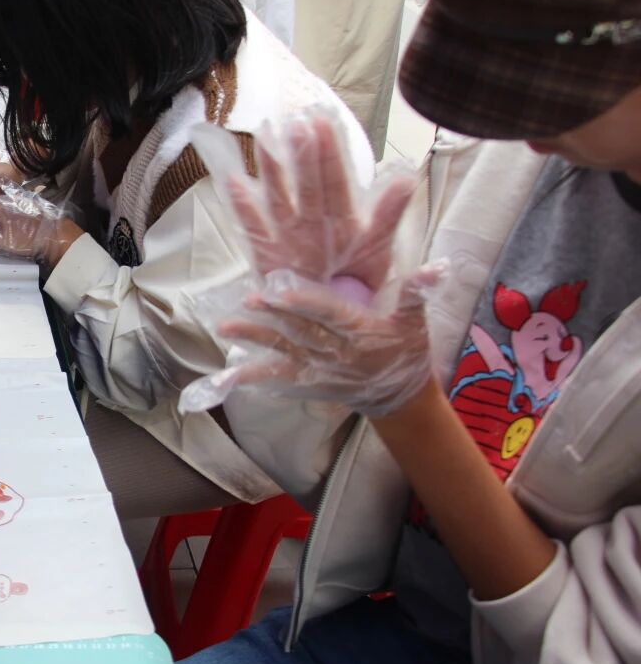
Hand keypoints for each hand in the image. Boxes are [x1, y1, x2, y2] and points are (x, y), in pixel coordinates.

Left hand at [180, 264, 444, 416]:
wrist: (398, 396)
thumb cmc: (407, 350)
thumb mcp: (416, 321)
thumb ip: (417, 293)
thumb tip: (437, 266)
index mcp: (362, 331)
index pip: (330, 314)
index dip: (306, 302)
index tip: (282, 290)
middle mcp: (337, 352)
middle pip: (301, 331)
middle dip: (274, 316)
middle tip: (248, 298)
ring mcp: (319, 368)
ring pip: (283, 351)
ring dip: (254, 339)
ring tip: (226, 328)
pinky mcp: (307, 380)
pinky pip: (278, 378)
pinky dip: (253, 376)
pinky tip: (227, 375)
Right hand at [197, 113, 413, 293]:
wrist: (338, 319)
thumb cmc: (359, 282)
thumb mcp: (379, 249)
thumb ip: (389, 215)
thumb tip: (408, 178)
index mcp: (343, 218)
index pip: (336, 180)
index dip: (329, 153)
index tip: (322, 122)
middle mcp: (314, 221)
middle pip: (306, 183)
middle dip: (300, 154)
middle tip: (294, 123)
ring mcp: (289, 235)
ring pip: (279, 197)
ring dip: (272, 170)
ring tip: (264, 139)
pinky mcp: (269, 255)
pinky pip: (254, 228)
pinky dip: (243, 207)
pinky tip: (233, 181)